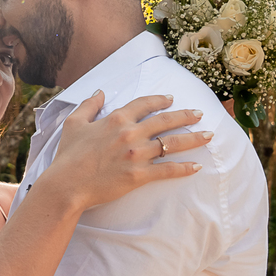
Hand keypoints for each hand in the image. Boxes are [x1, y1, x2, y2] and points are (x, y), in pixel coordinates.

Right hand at [46, 91, 210, 210]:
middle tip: (200, 114)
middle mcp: (130, 133)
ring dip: (193, 139)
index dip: (160, 100)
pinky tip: (196, 166)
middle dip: (186, 115)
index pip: (144, 104)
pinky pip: (168, 170)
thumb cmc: (68, 155)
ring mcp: (137, 154)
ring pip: (172, 143)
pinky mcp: (140, 175)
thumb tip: (100, 91)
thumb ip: (89, 104)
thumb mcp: (74, 123)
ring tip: (209, 136)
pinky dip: (184, 168)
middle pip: (166, 120)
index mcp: (116, 119)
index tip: (171, 99)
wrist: (66, 184)